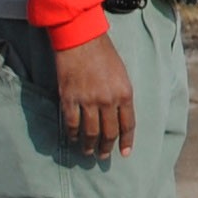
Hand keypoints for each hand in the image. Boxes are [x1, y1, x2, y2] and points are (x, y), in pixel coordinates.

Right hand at [55, 29, 136, 156]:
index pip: (128, 124)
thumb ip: (121, 95)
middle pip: (109, 132)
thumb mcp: (122, 74)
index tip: (125, 153)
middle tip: (103, 157)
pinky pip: (71, 124)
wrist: (81, 40)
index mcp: (125, 93)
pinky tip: (73, 138)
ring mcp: (88, 101)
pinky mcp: (69, 99)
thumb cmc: (104, 54)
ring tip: (88, 152)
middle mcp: (108, 100)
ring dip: (89, 145)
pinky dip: (72, 134)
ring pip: (90, 132)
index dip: (126, 141)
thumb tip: (118, 115)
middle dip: (106, 148)